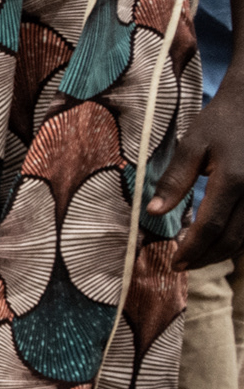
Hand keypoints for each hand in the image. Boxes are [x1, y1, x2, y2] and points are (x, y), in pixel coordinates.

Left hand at [152, 86, 243, 266]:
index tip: (174, 263)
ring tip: (197, 257)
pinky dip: (238, 240)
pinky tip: (219, 242)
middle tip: (182, 266)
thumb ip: (174, 180)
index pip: (211, 226)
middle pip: (233, 239)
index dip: (192, 248)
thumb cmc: (221, 121)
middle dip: (206, 257)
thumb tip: (152, 213)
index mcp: (233, 179)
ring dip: (223, 253)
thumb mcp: (192, 145)